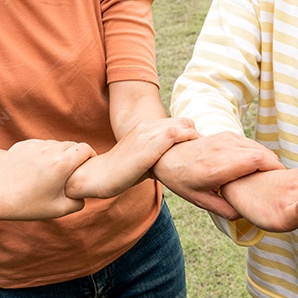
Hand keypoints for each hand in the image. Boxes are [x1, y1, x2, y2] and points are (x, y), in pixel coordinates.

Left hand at [0, 140, 95, 221]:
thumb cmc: (28, 206)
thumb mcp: (60, 209)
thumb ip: (79, 200)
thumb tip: (85, 192)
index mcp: (61, 165)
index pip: (85, 149)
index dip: (90, 157)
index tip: (87, 167)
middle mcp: (49, 150)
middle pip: (72, 145)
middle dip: (76, 155)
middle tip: (73, 170)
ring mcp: (34, 145)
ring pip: (56, 144)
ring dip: (60, 153)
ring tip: (55, 171)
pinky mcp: (22, 144)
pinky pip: (41, 145)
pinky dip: (45, 153)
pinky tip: (39, 169)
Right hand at [66, 118, 197, 198]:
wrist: (98, 175)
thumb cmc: (122, 172)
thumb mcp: (144, 158)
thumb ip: (160, 155)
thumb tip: (180, 163)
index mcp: (146, 127)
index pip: (178, 123)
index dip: (190, 135)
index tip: (195, 151)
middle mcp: (147, 126)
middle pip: (185, 122)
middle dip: (195, 137)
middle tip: (198, 156)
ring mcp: (147, 133)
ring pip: (183, 126)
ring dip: (194, 140)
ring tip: (197, 158)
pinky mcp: (148, 145)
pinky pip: (176, 134)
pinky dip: (188, 142)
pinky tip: (189, 158)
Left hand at [152, 132, 283, 219]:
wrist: (166, 157)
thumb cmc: (183, 181)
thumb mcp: (201, 201)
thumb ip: (225, 209)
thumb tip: (246, 214)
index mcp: (218, 167)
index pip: (256, 161)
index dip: (273, 168)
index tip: (280, 181)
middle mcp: (223, 149)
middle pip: (261, 152)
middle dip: (274, 166)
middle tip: (280, 181)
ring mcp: (224, 139)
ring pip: (257, 146)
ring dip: (267, 159)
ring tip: (270, 176)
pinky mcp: (225, 135)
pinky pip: (249, 143)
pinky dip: (258, 153)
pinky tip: (257, 167)